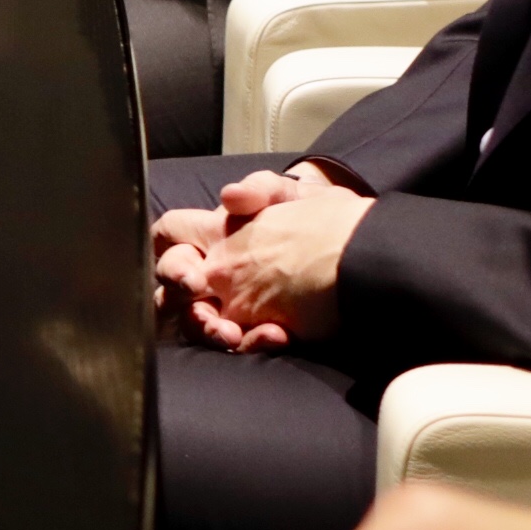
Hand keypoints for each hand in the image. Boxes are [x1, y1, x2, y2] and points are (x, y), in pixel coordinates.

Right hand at [153, 165, 370, 347]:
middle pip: (172, 289)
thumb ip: (260, 187)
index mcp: (217, 234)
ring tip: (234, 333)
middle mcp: (218, 272)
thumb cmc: (323, 218)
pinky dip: (254, 341)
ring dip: (209, 328)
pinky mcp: (262, 328)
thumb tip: (229, 197)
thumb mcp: (295, 194)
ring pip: (198, 322)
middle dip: (178, 296)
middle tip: (200, 297)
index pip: (170, 235)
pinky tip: (280, 335)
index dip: (167, 247)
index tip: (190, 266)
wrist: (364, 251)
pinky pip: (244, 342)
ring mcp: (237, 305)